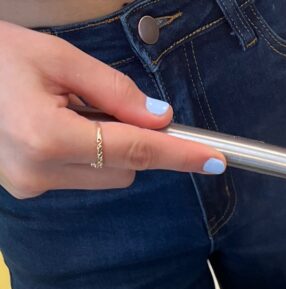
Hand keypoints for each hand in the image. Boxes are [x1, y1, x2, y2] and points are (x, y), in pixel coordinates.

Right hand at [0, 20, 226, 198]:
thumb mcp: (57, 57)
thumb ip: (115, 90)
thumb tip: (161, 117)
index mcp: (47, 137)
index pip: (134, 149)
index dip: (178, 153)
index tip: (215, 160)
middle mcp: (39, 172)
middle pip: (124, 169)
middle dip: (127, 138)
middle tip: (94, 98)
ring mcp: (31, 186)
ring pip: (104, 177)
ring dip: (102, 146)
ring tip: (60, 108)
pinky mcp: (26, 189)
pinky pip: (79, 176)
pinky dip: (80, 153)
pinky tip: (49, 125)